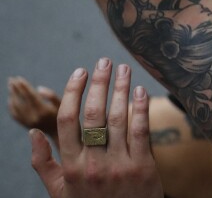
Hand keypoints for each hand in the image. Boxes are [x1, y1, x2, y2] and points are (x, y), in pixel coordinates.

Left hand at [8, 77, 60, 138]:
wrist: (62, 136)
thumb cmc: (66, 118)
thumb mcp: (64, 105)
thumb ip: (52, 96)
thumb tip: (39, 88)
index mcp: (44, 111)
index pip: (30, 96)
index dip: (24, 86)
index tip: (18, 77)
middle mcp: (34, 117)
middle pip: (21, 100)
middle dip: (15, 89)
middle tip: (11, 79)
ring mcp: (28, 122)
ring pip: (16, 107)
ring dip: (12, 95)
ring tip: (10, 86)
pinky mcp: (26, 125)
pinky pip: (14, 114)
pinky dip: (11, 105)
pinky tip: (11, 99)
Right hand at [30, 59, 162, 197]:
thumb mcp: (60, 191)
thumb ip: (43, 163)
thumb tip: (32, 133)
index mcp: (71, 167)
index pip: (67, 121)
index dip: (72, 93)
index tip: (79, 72)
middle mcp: (93, 165)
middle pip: (94, 114)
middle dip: (99, 83)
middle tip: (104, 61)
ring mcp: (119, 166)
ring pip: (118, 119)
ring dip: (121, 89)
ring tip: (124, 69)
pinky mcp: (143, 168)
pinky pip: (141, 131)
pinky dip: (140, 108)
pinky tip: (140, 91)